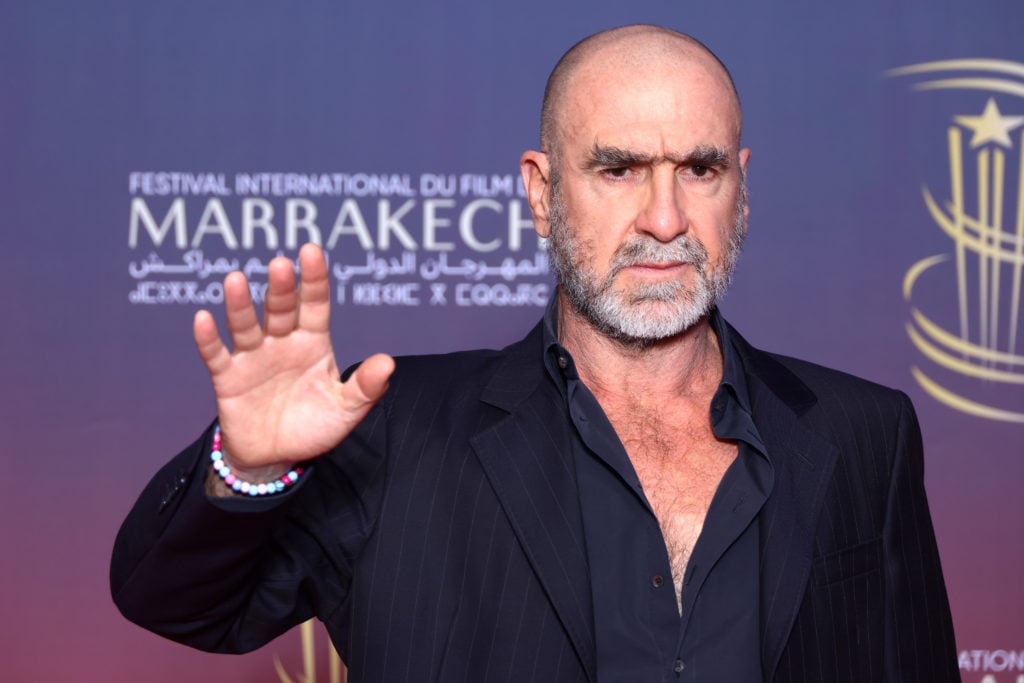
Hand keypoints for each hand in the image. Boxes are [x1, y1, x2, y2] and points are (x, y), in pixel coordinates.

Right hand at [193, 243, 393, 479]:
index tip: (311, 251)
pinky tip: (203, 318)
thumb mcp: (346, 410)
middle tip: (280, 264)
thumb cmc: (314, 427)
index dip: (314, 279)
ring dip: (240, 305)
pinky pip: (216, 355)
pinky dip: (209, 339)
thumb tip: (388, 363)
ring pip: (246, 325)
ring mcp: (253, 358)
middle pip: (281, 309)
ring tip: (235, 279)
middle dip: (281, 288)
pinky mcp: (228, 378)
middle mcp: (282, 343)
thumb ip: (366, 388)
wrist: (276, 457)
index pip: (315, 305)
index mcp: (313, 343)